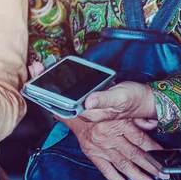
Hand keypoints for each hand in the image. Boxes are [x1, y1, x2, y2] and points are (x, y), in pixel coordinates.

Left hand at [28, 62, 156, 129]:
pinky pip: (71, 91)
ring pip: (63, 94)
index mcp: (89, 113)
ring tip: (39, 67)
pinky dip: (62, 81)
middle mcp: (85, 110)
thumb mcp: (121, 98)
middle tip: (34, 67)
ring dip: (52, 80)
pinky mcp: (91, 98)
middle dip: (45, 82)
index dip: (48, 92)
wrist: (146, 101)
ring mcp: (87, 104)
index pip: (63, 104)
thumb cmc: (134, 100)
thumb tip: (88, 101)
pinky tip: (56, 72)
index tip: (37, 76)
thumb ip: (104, 100)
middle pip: (59, 98)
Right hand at [64, 117, 164, 179]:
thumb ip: (137, 118)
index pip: (140, 140)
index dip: (154, 149)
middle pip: (134, 154)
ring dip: (136, 176)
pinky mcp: (92, 154)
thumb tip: (153, 125)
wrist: (77, 113)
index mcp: (119, 124)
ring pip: (122, 164)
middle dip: (150, 166)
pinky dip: (114, 179)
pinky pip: (104, 169)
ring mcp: (101, 147)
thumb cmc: (101, 110)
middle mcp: (110, 137)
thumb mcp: (120, 107)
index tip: (166, 158)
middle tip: (163, 175)